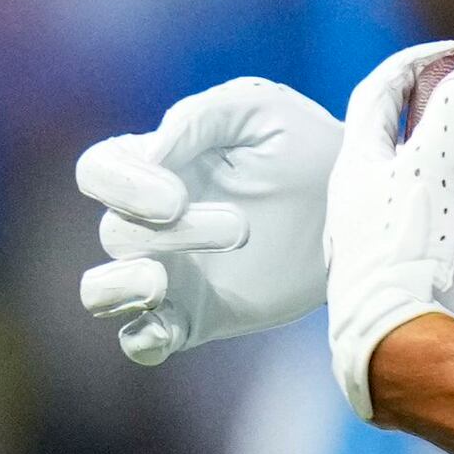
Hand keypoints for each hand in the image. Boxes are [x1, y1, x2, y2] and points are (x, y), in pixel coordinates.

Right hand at [74, 79, 344, 366]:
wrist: (356, 210)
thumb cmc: (306, 148)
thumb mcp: (264, 113)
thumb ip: (203, 117)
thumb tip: (151, 150)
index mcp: (155, 165)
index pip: (97, 171)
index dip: (120, 186)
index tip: (177, 197)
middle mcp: (150, 222)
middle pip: (114, 233)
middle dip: (172, 234)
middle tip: (242, 229)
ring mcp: (167, 273)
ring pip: (101, 292)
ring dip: (120, 290)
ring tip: (160, 285)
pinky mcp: (194, 316)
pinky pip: (141, 340)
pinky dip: (142, 340)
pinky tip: (166, 330)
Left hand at [326, 41, 453, 416]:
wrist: (396, 346)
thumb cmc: (406, 252)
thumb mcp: (433, 169)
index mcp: (354, 168)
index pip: (376, 93)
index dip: (412, 63)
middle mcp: (352, 205)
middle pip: (386, 142)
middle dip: (424, 115)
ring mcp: (370, 246)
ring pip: (402, 189)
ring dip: (437, 167)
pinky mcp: (395, 280)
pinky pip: (422, 229)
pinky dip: (451, 212)